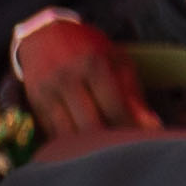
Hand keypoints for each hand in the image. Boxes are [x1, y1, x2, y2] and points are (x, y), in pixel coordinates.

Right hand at [6, 9, 154, 155]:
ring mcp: (47, 92)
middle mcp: (67, 78)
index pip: (114, 109)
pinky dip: (68, 143)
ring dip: (87, 148)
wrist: (43, 33)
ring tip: (103, 152)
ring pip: (68, 134)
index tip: (138, 142)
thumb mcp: (116, 62)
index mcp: (94, 65)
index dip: (129, 130)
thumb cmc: (88, 49)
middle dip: (109, 144)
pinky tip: (81, 146)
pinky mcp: (34, 103)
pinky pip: (53, 133)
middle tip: (122, 151)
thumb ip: (133, 94)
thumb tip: (151, 126)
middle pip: (91, 126)